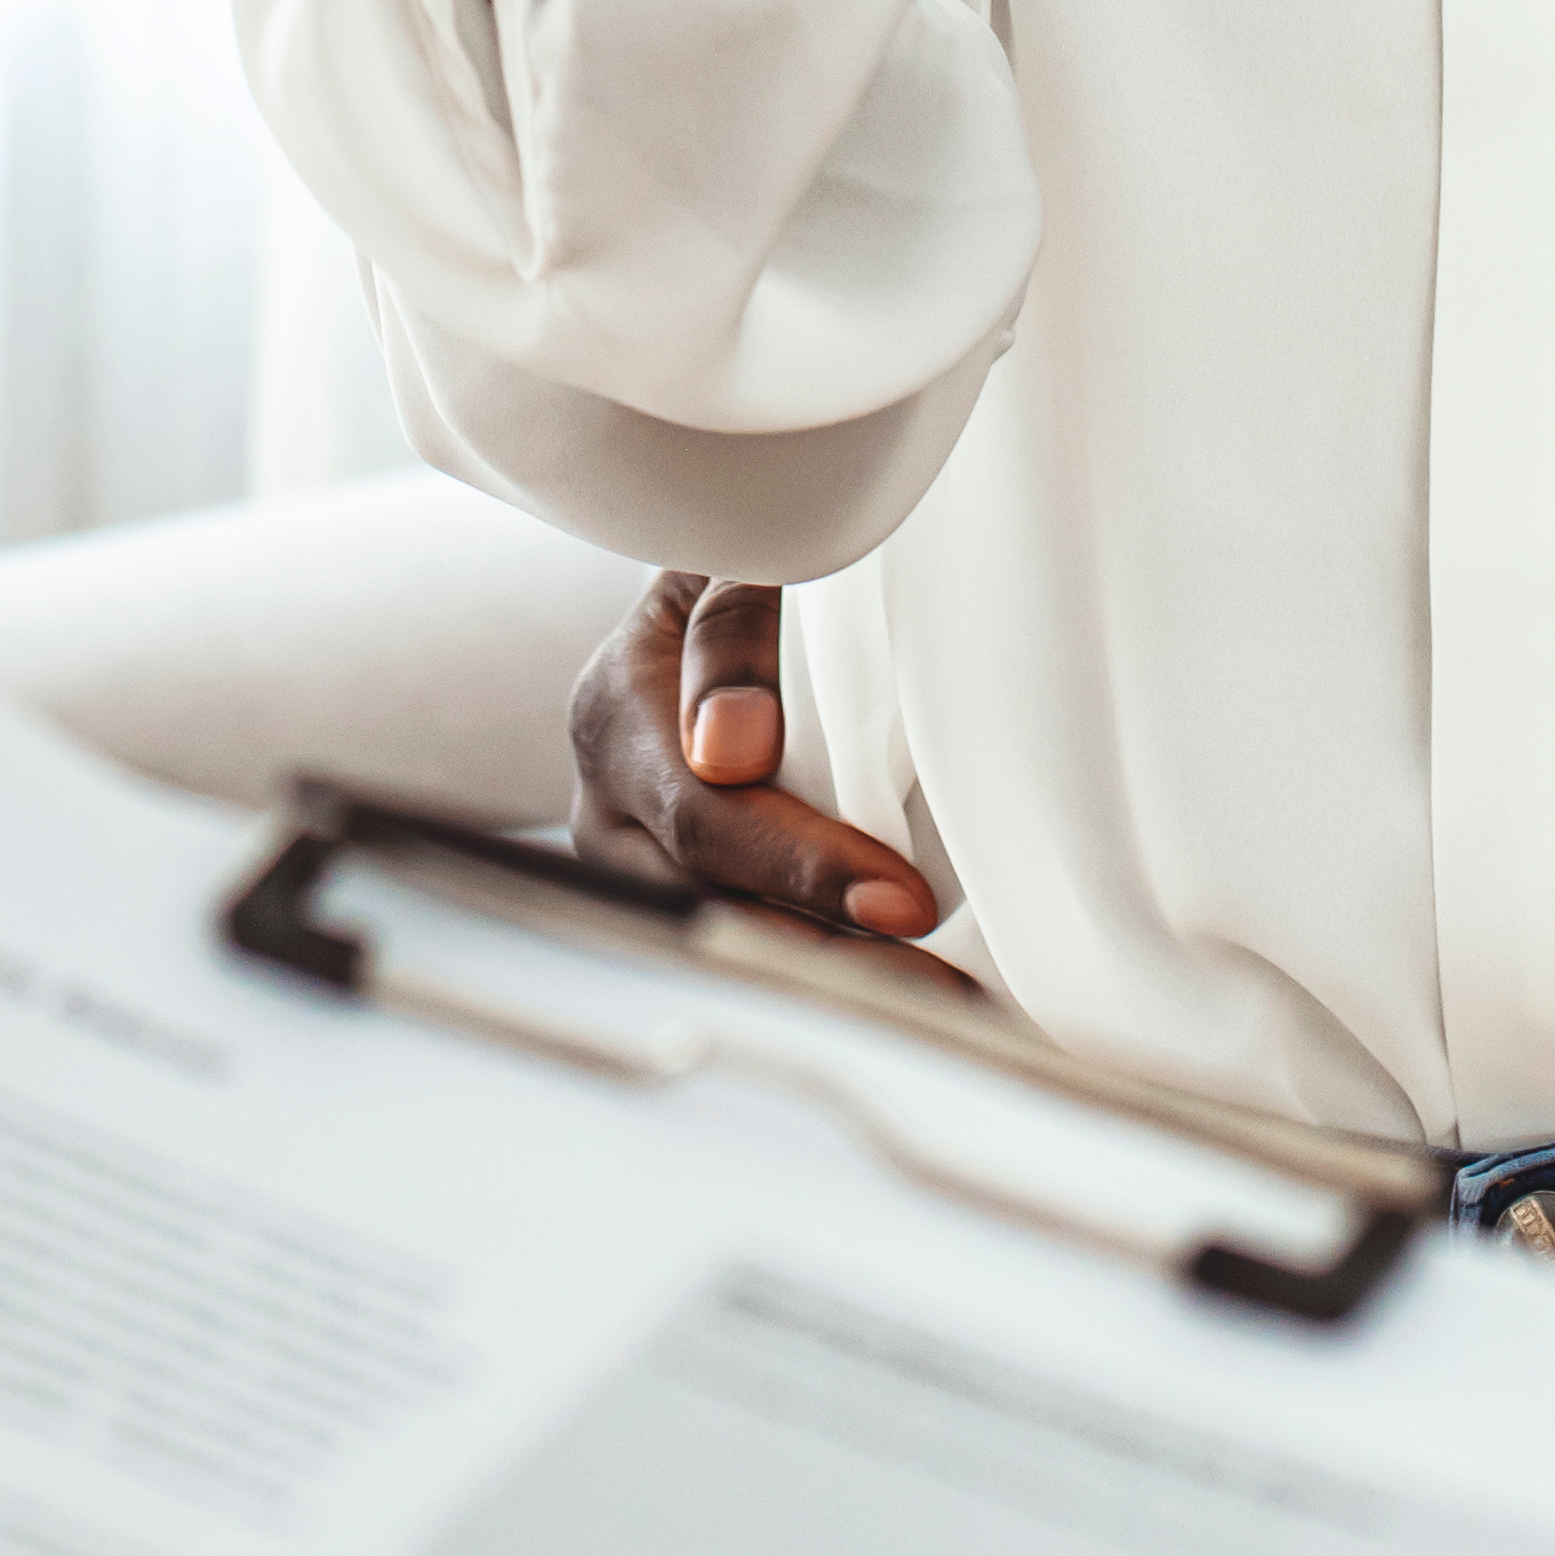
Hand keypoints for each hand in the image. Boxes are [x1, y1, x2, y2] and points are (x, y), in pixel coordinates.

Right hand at [568, 578, 959, 990]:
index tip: (907, 904)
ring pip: (727, 936)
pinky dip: (826, 961)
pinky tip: (910, 982)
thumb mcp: (737, 554)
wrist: (717, 594)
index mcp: (615, 715)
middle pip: (710, 905)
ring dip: (834, 974)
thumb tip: (731, 751)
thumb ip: (735, 621)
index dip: (803, 868)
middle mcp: (610, 804)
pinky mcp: (684, 887)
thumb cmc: (741, 557)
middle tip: (944, 991)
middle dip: (830, 954)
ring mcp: (640, 857)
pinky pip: (748, 934)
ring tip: (943, 1001)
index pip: (704, 818)